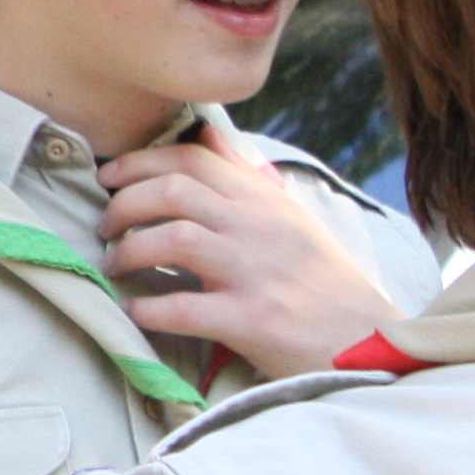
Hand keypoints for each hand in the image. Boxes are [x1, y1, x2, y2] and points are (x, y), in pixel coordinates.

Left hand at [101, 114, 398, 379]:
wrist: (369, 341)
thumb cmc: (322, 281)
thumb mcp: (292, 217)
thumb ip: (245, 178)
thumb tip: (205, 133)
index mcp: (265, 201)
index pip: (193, 158)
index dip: (139, 162)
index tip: (108, 178)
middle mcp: (259, 228)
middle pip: (173, 191)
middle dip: (124, 205)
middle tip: (105, 227)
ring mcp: (256, 273)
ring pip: (173, 238)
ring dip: (128, 251)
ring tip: (115, 267)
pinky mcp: (252, 320)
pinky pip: (182, 307)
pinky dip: (147, 308)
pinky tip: (133, 311)